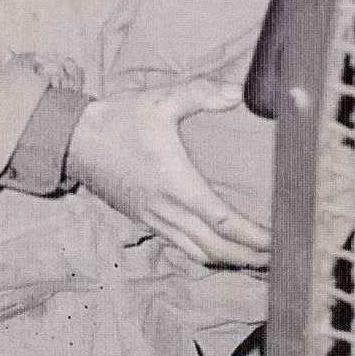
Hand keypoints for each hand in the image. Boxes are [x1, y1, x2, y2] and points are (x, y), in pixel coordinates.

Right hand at [65, 81, 271, 269]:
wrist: (74, 141)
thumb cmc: (118, 120)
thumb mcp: (160, 100)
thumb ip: (200, 94)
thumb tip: (237, 93)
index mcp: (176, 184)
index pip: (223, 222)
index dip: (253, 237)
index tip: (277, 240)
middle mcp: (167, 210)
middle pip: (216, 249)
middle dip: (250, 258)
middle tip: (280, 258)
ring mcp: (155, 220)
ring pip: (199, 254)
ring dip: (231, 262)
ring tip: (259, 261)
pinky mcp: (147, 222)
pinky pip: (183, 248)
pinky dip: (208, 255)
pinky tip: (224, 252)